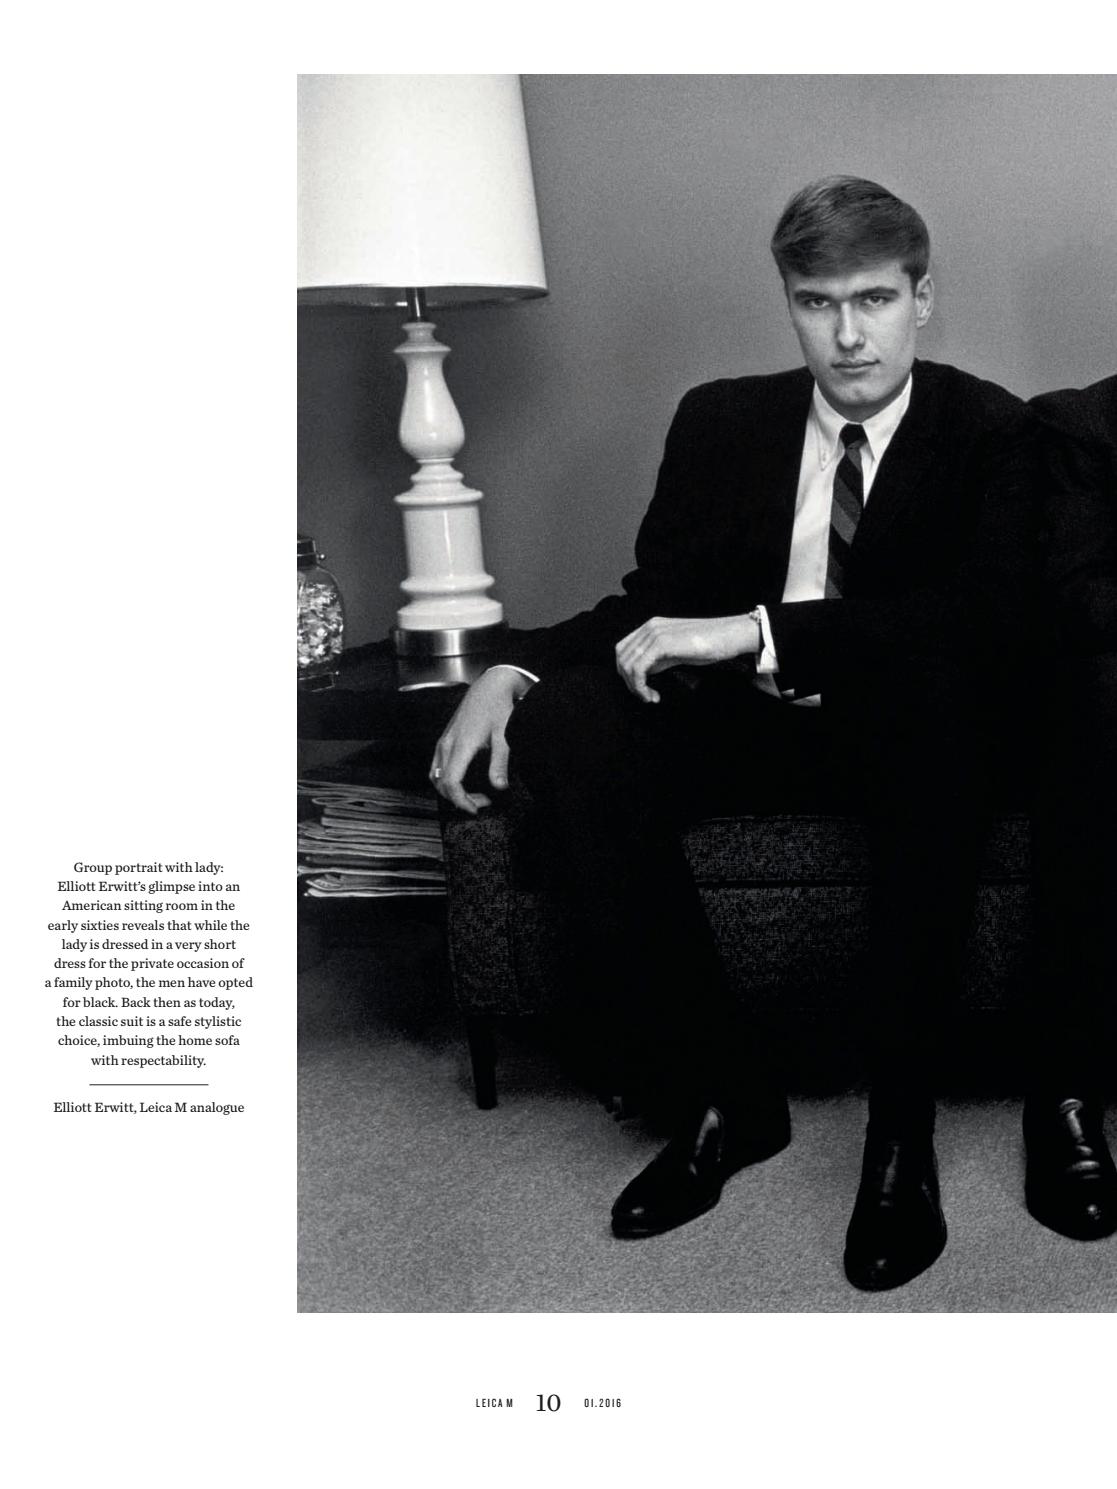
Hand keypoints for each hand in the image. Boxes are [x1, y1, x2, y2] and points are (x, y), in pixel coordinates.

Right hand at [429, 666, 533, 813]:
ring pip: (436, 776)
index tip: (476, 809)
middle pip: (441, 783)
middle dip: (459, 799)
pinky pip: (436, 767)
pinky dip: (445, 780)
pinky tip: (462, 782)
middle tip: (481, 803)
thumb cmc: (498, 708)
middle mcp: (447, 744)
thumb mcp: (504, 736)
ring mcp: (443, 742)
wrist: (489, 687)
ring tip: (472, 795)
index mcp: (461, 745)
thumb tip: (499, 787)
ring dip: (450, 791)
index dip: (461, 800)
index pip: (451, 782)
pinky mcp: (444, 740)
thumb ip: (500, 763)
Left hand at [615, 614, 760, 702]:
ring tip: (650, 697)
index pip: (623, 649)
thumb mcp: (677, 651)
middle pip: (622, 657)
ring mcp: (654, 634)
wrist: (730, 635)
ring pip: (628, 665)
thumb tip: (644, 673)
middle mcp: (650, 627)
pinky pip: (639, 669)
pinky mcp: (662, 644)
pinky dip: (641, 687)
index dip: (626, 672)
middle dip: (629, 682)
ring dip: (635, 687)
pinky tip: (653, 695)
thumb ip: (658, 659)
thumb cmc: (709, 644)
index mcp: (651, 627)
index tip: (641, 688)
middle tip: (645, 696)